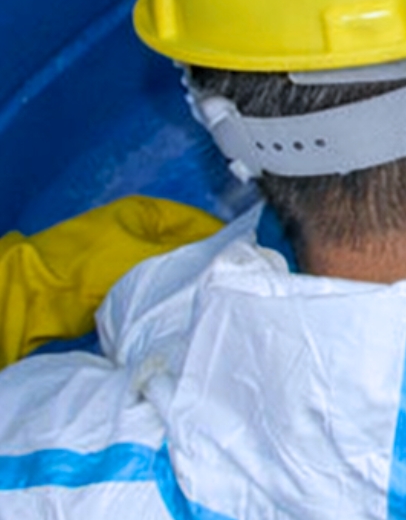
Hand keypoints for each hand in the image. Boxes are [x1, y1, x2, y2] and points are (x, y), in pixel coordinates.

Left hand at [0, 196, 222, 366]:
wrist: (43, 297)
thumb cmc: (90, 267)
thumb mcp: (149, 256)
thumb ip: (190, 255)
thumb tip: (228, 255)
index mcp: (147, 212)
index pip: (200, 221)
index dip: (224, 239)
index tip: (248, 258)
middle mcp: (140, 230)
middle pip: (188, 246)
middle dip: (208, 262)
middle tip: (233, 280)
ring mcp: (130, 256)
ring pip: (175, 267)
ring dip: (189, 281)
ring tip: (213, 294)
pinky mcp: (122, 282)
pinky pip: (159, 286)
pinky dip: (171, 294)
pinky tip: (185, 306)